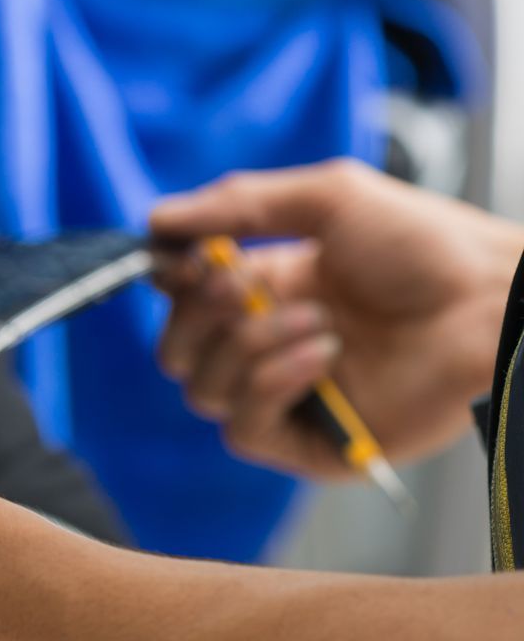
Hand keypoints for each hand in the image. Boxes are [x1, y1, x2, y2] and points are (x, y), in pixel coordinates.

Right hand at [150, 160, 519, 478]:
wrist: (487, 303)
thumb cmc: (427, 247)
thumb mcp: (327, 197)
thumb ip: (238, 203)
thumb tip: (155, 221)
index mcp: (267, 291)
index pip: (180, 302)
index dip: (174, 283)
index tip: (187, 260)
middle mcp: (268, 346)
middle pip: (176, 353)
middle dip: (201, 316)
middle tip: (250, 290)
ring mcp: (285, 397)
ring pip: (202, 390)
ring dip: (253, 346)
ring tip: (322, 322)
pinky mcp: (306, 443)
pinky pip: (241, 427)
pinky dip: (272, 384)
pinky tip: (324, 356)